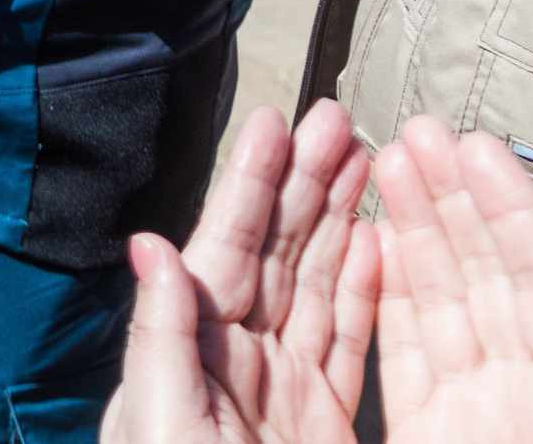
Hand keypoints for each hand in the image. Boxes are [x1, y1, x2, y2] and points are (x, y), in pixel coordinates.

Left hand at [103, 100, 377, 443]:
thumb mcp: (154, 426)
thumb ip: (157, 339)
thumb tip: (150, 246)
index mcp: (188, 347)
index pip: (223, 246)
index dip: (251, 184)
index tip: (275, 122)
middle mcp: (232, 355)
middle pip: (277, 250)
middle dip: (307, 183)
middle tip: (340, 118)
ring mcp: (279, 384)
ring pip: (316, 283)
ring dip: (341, 221)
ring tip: (368, 160)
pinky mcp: (321, 420)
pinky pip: (348, 341)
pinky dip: (368, 290)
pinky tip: (383, 246)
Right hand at [371, 117, 532, 443]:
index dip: (513, 209)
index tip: (480, 150)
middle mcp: (531, 387)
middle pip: (488, 273)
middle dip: (452, 196)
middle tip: (424, 134)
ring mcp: (477, 407)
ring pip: (441, 299)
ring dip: (414, 226)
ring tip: (392, 161)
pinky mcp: (425, 433)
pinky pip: (402, 354)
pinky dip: (386, 296)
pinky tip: (374, 245)